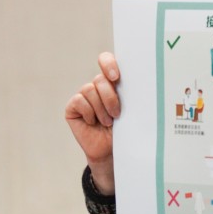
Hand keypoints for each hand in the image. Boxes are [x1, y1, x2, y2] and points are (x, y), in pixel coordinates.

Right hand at [65, 52, 119, 194]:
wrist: (112, 153)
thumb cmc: (126, 130)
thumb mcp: (132, 110)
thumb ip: (130, 94)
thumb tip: (140, 79)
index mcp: (112, 83)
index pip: (106, 61)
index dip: (109, 64)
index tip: (116, 77)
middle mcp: (97, 86)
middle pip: (100, 78)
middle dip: (110, 97)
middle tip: (117, 114)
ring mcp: (84, 96)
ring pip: (89, 89)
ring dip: (101, 109)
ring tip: (107, 122)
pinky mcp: (73, 107)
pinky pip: (78, 101)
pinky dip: (88, 112)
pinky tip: (93, 122)